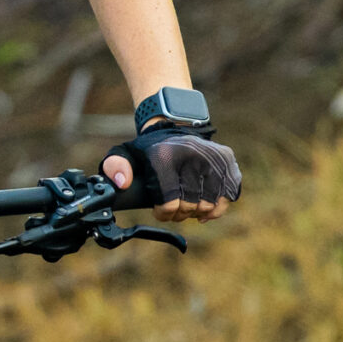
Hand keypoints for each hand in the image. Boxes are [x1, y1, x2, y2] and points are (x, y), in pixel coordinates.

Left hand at [102, 126, 240, 222]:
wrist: (176, 127)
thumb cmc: (150, 150)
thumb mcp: (124, 154)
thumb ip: (114, 167)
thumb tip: (123, 182)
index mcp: (165, 156)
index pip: (169, 201)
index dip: (163, 213)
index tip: (159, 211)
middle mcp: (192, 155)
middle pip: (189, 205)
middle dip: (179, 214)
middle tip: (173, 209)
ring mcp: (213, 158)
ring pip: (209, 204)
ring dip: (196, 212)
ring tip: (186, 205)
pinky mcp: (228, 162)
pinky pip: (227, 197)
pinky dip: (216, 208)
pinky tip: (204, 208)